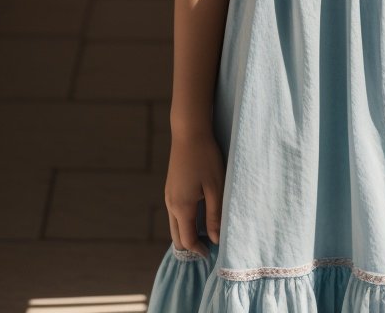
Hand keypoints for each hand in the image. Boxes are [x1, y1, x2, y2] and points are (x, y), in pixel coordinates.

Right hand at [165, 128, 225, 258]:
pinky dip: (185, 220)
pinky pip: (175, 213)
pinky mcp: (171, 188)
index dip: (199, 250)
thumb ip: (214, 215)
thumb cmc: (205, 157)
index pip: (187, 240)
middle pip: (177, 237)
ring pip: (175, 225)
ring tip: (207, 231)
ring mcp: (169, 195)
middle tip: (208, 245)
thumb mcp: (215, 187)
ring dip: (188, 232)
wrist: (189, 131)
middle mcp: (171, 204)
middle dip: (191, 245)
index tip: (212, 252)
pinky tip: (199, 214)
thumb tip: (214, 239)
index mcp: (182, 207)